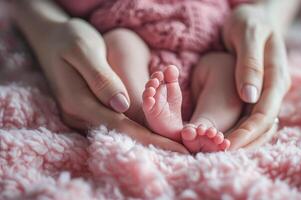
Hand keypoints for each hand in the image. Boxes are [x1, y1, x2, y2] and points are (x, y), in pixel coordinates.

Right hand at [33, 18, 187, 152]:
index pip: (122, 127)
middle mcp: (79, 115)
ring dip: (146, 136)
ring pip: (118, 131)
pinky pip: (112, 122)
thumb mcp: (84, 50)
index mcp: (79, 102)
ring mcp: (81, 115)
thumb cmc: (68, 39)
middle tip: (184, 150)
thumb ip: (101, 79)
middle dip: (154, 143)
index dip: (152, 139)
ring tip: (175, 142)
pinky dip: (134, 126)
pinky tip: (152, 128)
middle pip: (122, 134)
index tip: (177, 148)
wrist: (48, 37)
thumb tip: (122, 105)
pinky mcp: (85, 111)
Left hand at [223, 4, 290, 148]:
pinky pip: (252, 117)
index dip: (248, 131)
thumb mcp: (247, 34)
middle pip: (263, 124)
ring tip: (220, 152)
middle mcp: (276, 88)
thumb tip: (250, 96)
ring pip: (259, 124)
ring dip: (243, 140)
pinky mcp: (259, 93)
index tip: (228, 145)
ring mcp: (269, 92)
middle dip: (243, 142)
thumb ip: (250, 63)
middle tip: (219, 155)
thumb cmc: (249, 22)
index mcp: (276, 75)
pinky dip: (240, 130)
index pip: (265, 111)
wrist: (254, 18)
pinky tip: (224, 138)